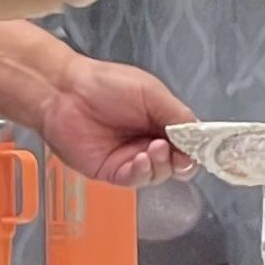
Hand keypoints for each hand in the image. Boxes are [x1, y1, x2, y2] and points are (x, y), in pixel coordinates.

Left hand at [41, 56, 194, 187]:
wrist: (64, 93)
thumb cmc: (106, 85)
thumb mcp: (151, 92)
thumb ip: (177, 115)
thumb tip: (200, 136)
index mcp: (161, 121)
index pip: (188, 142)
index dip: (197, 148)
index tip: (200, 148)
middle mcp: (149, 142)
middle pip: (178, 163)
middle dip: (182, 160)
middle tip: (177, 152)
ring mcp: (131, 158)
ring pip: (160, 174)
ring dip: (162, 165)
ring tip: (154, 148)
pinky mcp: (112, 171)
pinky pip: (136, 180)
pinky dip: (143, 172)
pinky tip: (140, 159)